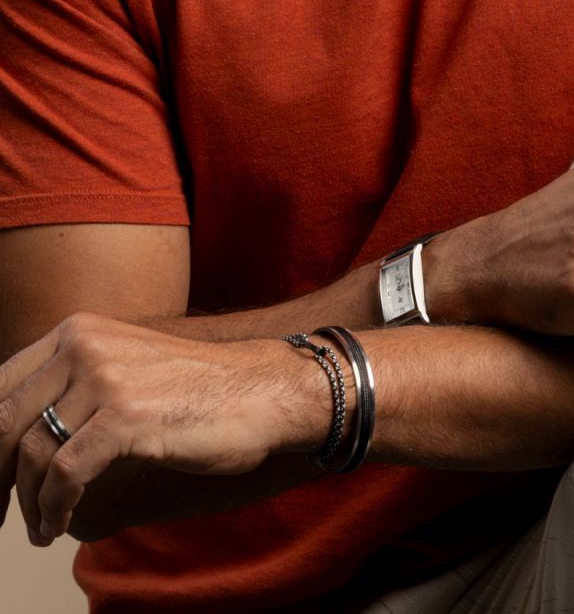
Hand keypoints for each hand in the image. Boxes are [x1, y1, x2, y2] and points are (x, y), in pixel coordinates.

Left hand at [0, 313, 322, 544]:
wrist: (262, 390)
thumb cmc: (200, 389)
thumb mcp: (128, 370)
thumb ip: (76, 385)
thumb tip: (22, 433)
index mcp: (79, 330)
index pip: (0, 386)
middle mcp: (85, 345)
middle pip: (4, 421)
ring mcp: (106, 378)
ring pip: (32, 452)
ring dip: (28, 504)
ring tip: (40, 529)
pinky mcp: (127, 416)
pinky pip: (65, 474)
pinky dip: (53, 509)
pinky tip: (59, 526)